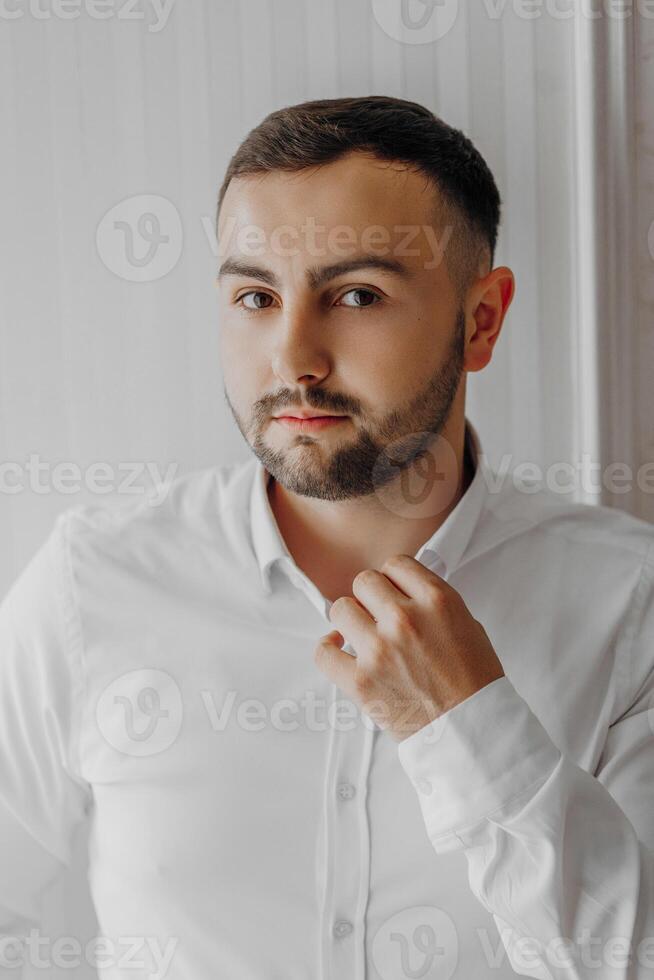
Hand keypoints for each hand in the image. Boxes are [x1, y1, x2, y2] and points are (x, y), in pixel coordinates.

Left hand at [314, 554, 504, 741]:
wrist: (471, 732)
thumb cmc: (474, 682)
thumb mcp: (468, 625)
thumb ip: (433, 601)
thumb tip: (404, 586)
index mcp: (437, 601)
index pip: (396, 564)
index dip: (394, 578)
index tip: (394, 592)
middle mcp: (405, 619)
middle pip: (364, 582)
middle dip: (371, 597)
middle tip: (379, 615)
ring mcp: (379, 650)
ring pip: (341, 608)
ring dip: (351, 620)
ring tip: (363, 634)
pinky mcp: (360, 681)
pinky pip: (323, 652)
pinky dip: (328, 648)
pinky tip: (339, 647)